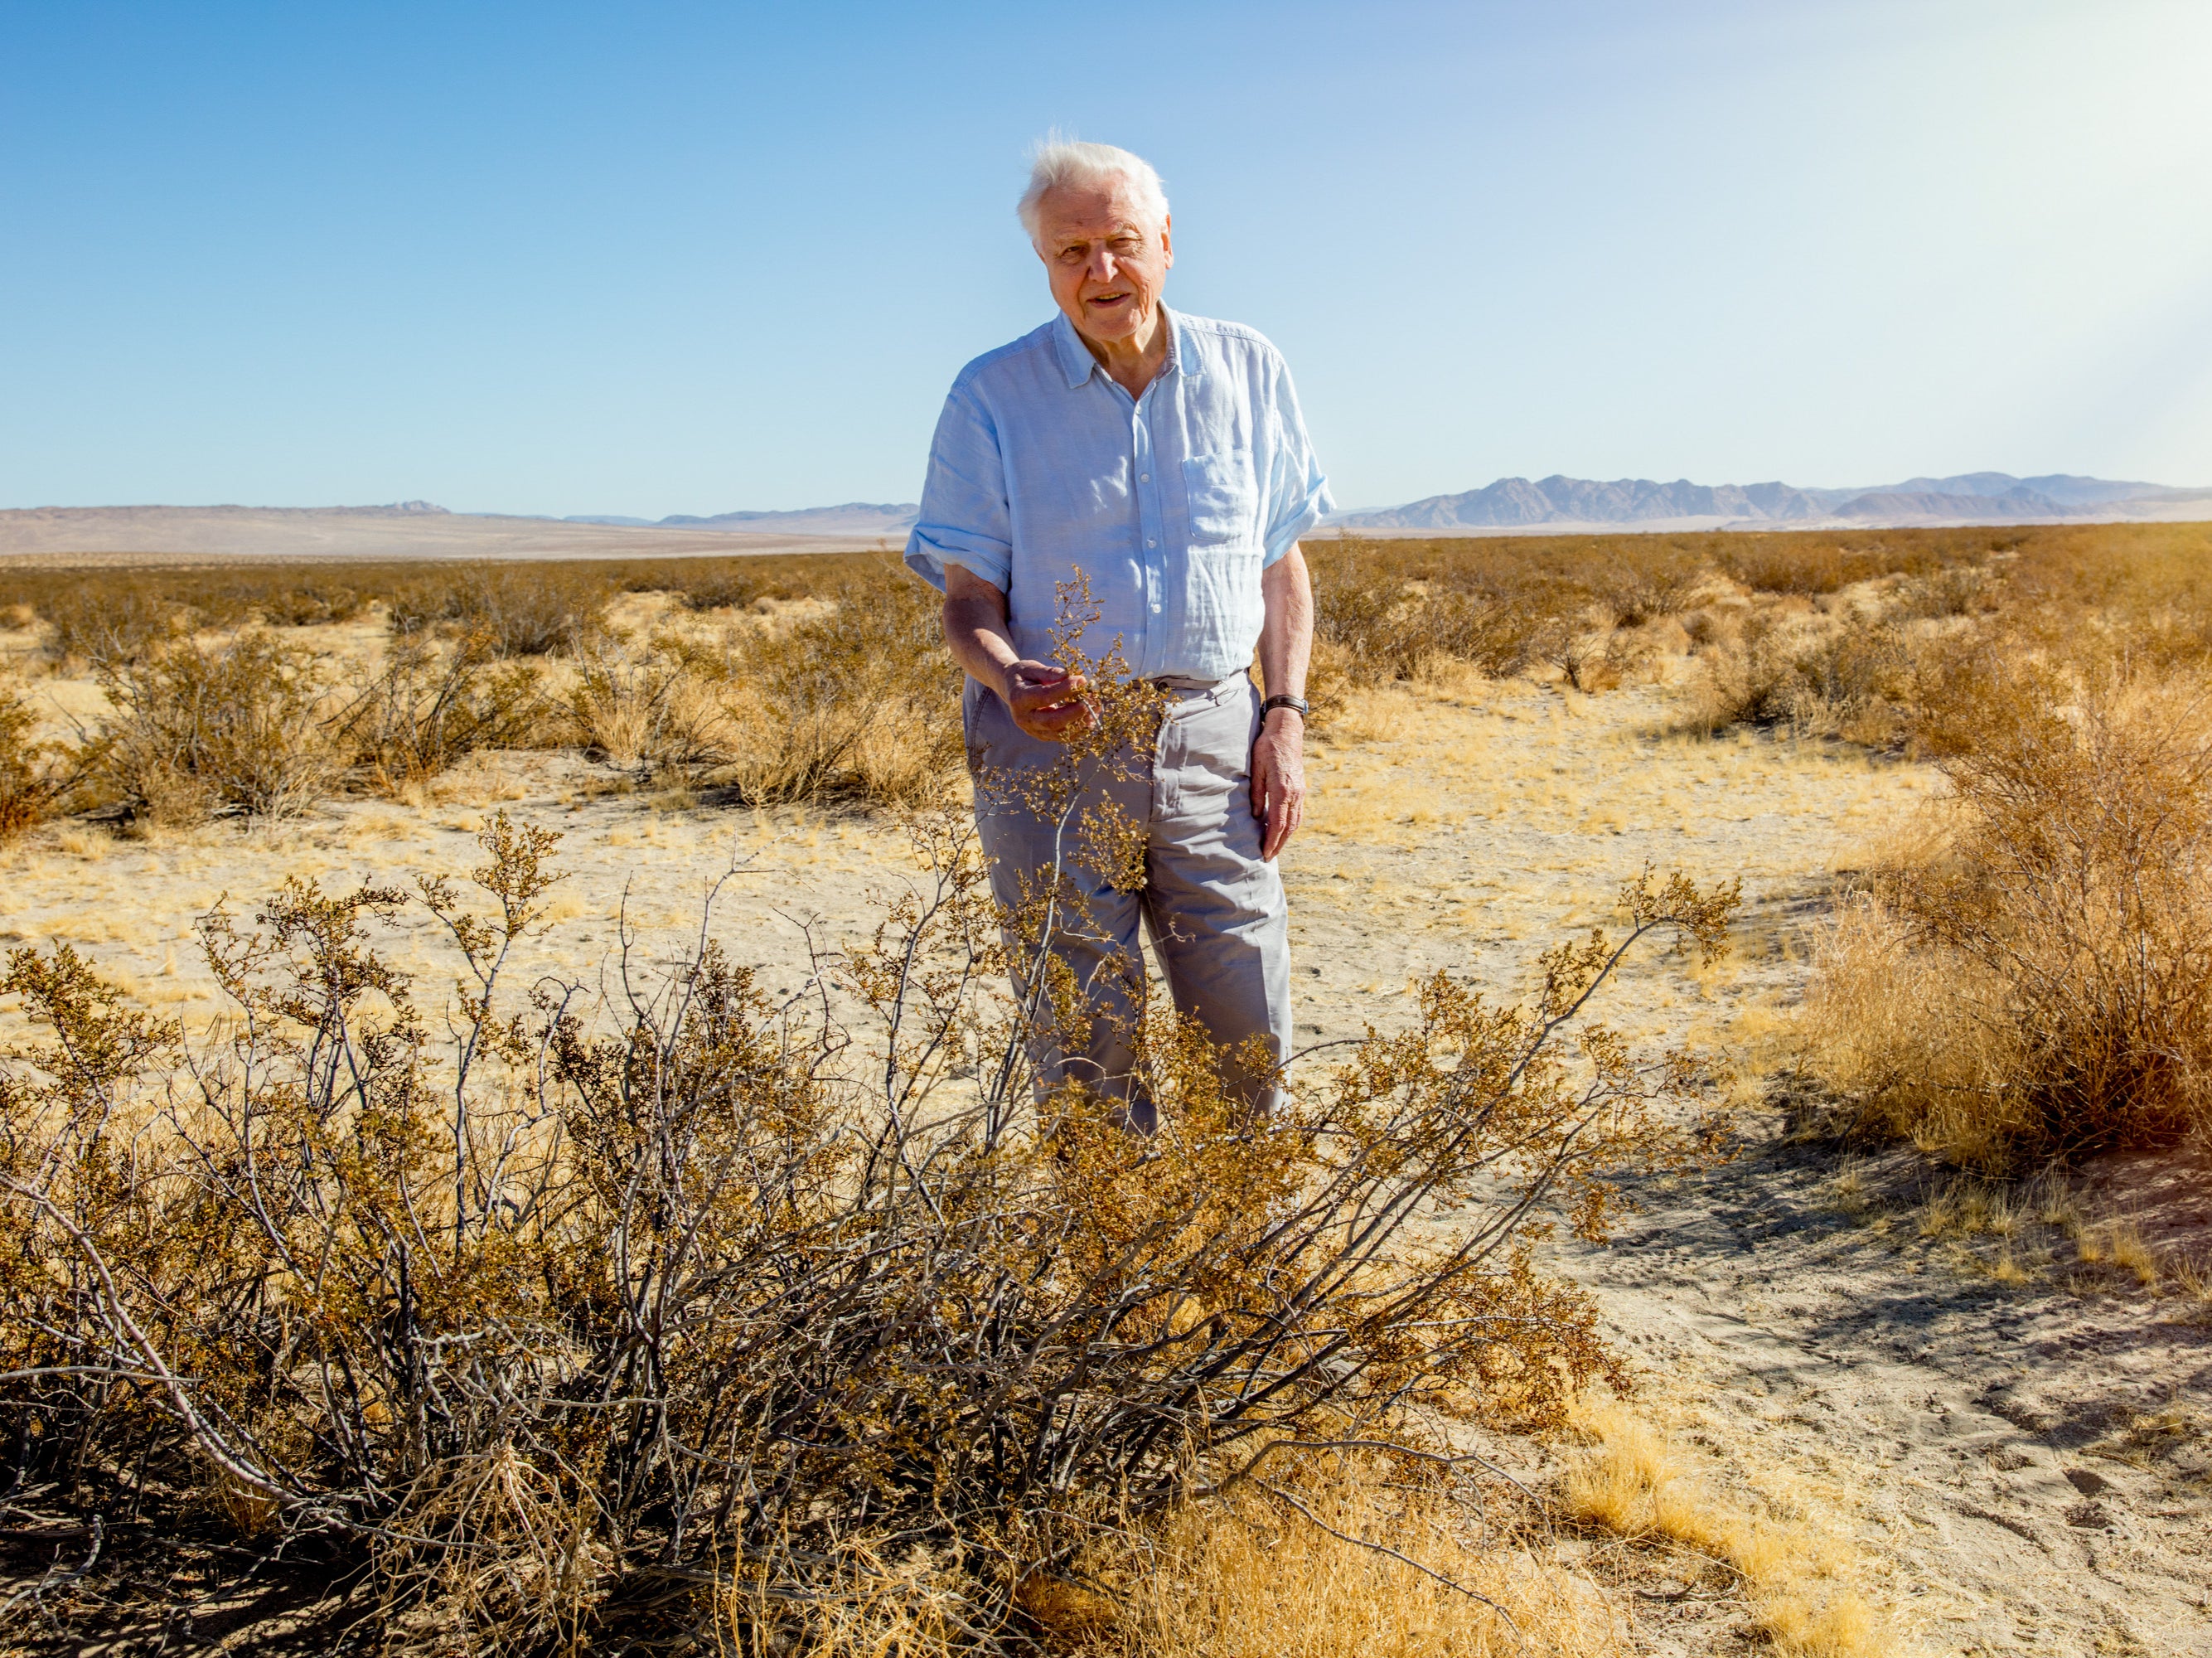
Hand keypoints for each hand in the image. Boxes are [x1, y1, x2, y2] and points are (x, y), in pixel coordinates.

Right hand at [1002, 660, 1093, 741]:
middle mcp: (1023, 718)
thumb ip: (1050, 673)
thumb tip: (1070, 676)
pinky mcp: (1041, 736)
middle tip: (1092, 700)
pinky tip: (1090, 718)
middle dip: (1075, 712)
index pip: (1044, 697)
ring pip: (1059, 733)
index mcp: (1018, 698)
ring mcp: (1032, 730)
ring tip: (1096, 708)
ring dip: (1081, 722)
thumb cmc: (1023, 675)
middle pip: (1051, 721)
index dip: (1065, 689)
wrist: (1011, 689)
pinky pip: (1062, 737)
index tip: (1082, 680)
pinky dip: (1078, 730)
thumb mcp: (1032, 668)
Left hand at [1250, 708, 1305, 859]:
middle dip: (1279, 844)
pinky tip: (1283, 831)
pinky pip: (1298, 813)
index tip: (1265, 853)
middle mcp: (1295, 794)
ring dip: (1286, 838)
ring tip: (1275, 849)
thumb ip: (1256, 793)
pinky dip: (1291, 826)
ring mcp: (1300, 792)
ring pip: (1296, 821)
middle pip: (1290, 827)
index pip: (1278, 823)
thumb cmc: (1267, 748)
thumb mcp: (1256, 769)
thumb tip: (1256, 816)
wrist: (1287, 733)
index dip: (1271, 841)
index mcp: (1282, 790)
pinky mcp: (1301, 789)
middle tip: (1268, 858)